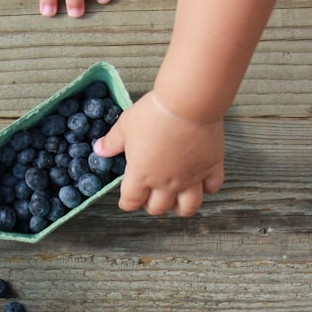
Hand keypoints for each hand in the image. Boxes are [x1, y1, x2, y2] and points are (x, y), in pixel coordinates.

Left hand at [93, 91, 224, 216]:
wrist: (188, 103)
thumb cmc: (154, 113)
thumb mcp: (125, 125)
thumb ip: (112, 142)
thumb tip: (99, 150)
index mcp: (142, 175)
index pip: (131, 201)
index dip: (127, 203)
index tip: (127, 200)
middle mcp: (166, 183)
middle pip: (158, 208)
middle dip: (152, 206)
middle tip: (150, 196)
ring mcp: (191, 177)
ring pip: (188, 207)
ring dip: (180, 208)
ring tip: (176, 200)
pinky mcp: (211, 167)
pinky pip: (212, 187)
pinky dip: (207, 188)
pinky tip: (202, 182)